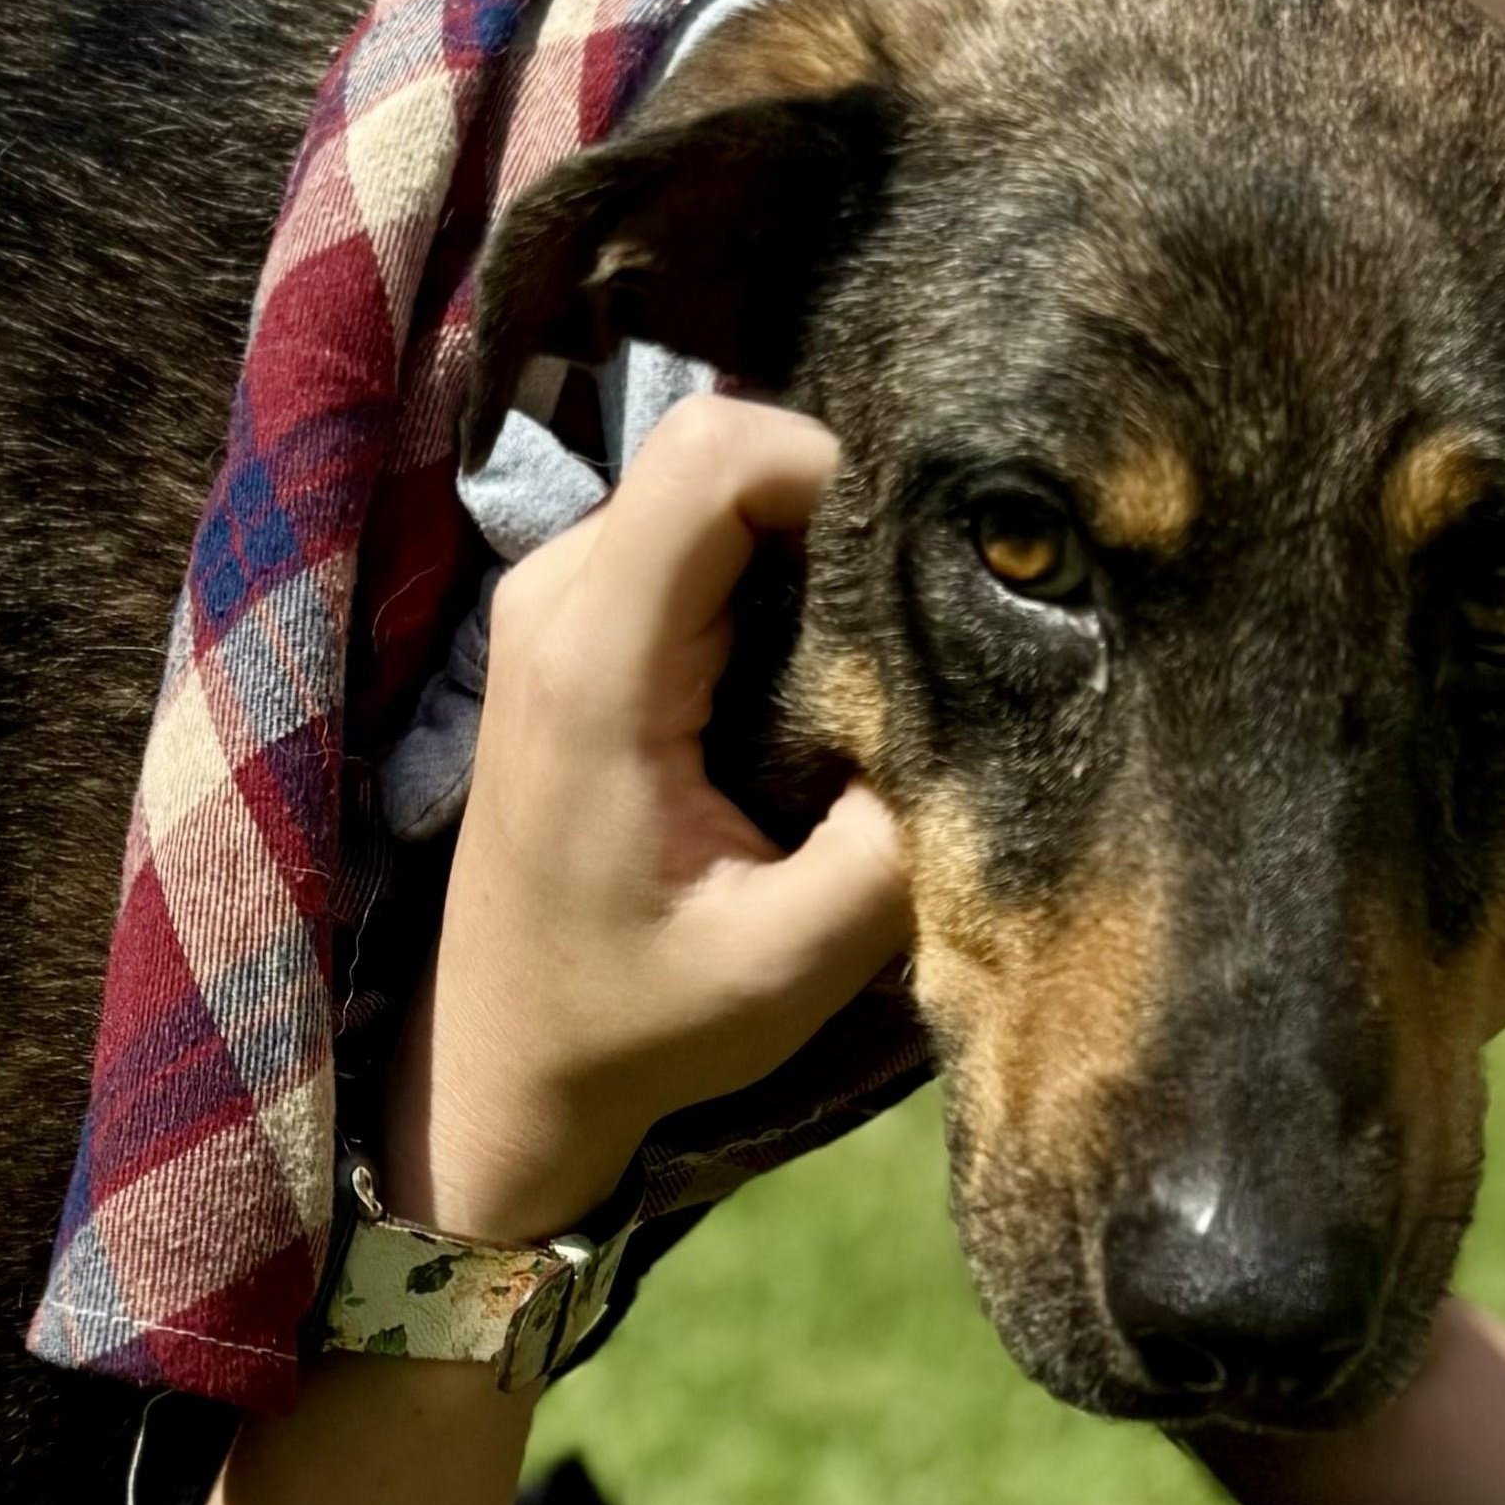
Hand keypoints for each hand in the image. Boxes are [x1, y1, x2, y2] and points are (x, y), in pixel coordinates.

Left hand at [390, 399, 911, 1244]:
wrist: (505, 1055)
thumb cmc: (636, 1022)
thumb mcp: (788, 965)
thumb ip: (897, 847)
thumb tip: (999, 724)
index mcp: (599, 665)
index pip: (717, 456)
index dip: (841, 468)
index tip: (929, 560)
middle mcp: (559, 598)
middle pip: (720, 450)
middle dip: (844, 504)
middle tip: (933, 609)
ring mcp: (558, 599)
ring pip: (713, 486)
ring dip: (815, 542)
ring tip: (887, 647)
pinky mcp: (579, 620)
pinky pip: (695, 535)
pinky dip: (778, 571)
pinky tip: (826, 666)